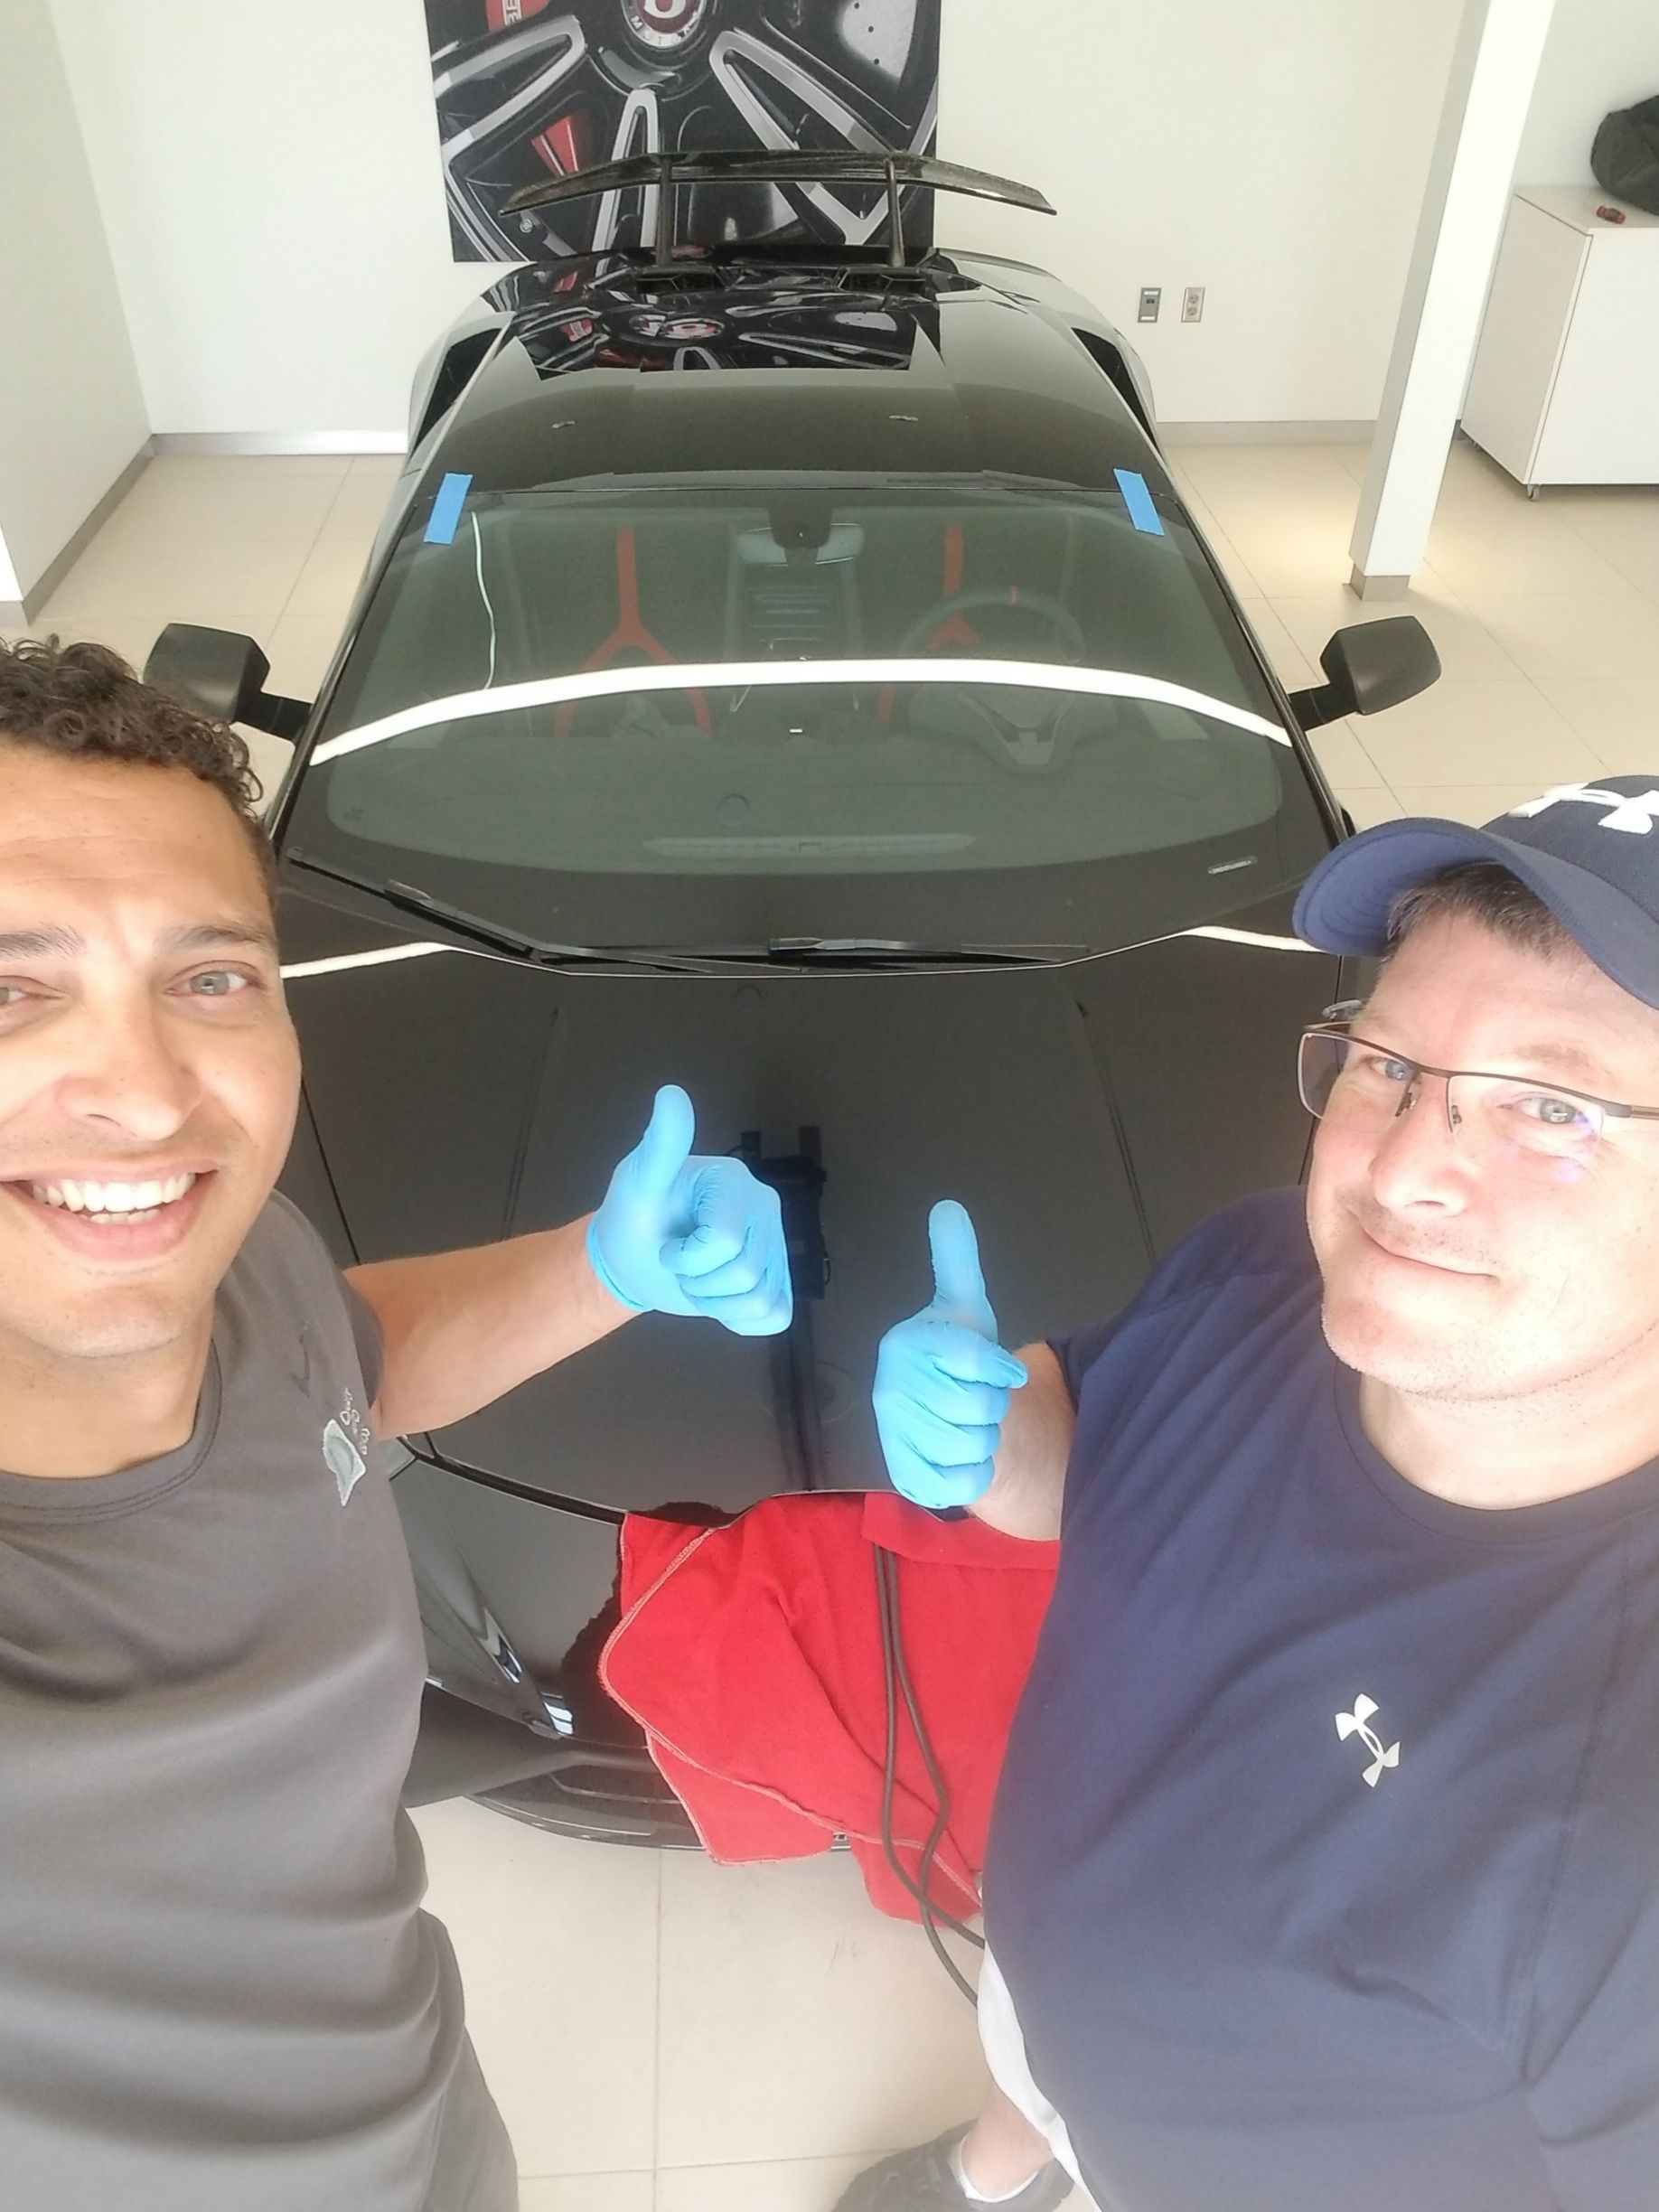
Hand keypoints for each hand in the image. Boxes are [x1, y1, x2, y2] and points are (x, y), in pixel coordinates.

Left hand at [588, 1085, 792, 1335]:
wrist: (633, 1260)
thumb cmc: (633, 1219)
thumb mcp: (638, 1184)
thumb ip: (661, 1145)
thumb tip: (671, 1094)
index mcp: (735, 1181)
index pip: (725, 1241)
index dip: (687, 1256)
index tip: (668, 1241)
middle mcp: (766, 1209)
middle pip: (744, 1274)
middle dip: (699, 1281)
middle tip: (679, 1261)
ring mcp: (778, 1247)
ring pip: (759, 1300)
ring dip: (714, 1301)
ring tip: (695, 1276)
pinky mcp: (781, 1282)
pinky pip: (773, 1316)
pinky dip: (738, 1318)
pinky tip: (718, 1296)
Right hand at [872, 1200, 1027, 1506]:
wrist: (944, 1417)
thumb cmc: (959, 1359)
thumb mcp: (964, 1307)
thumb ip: (957, 1259)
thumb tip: (947, 1207)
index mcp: (905, 1344)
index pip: (977, 1361)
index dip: (1003, 1370)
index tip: (1005, 1371)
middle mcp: (889, 1390)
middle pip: (980, 1408)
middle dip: (995, 1407)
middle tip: (979, 1399)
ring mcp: (894, 1436)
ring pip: (976, 1445)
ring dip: (987, 1440)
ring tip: (970, 1426)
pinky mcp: (905, 1478)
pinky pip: (964, 1483)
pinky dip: (976, 1475)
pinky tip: (963, 1458)